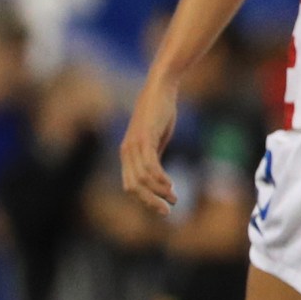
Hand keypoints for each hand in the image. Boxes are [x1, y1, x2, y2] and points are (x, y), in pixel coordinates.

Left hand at [119, 77, 179, 213]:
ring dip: (158, 193)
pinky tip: (170, 184)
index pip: (131, 185)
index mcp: (128, 154)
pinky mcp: (145, 138)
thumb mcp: (157, 138)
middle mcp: (127, 152)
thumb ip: (155, 156)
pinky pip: (149, 165)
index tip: (163, 207)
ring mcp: (134, 145)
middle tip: (167, 211)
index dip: (145, 200)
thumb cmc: (160, 112)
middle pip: (133, 187)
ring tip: (174, 198)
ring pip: (142, 179)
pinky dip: (159, 178)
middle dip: (150, 202)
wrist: (160, 87)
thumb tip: (159, 175)